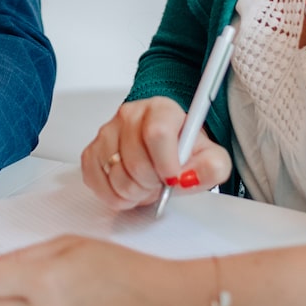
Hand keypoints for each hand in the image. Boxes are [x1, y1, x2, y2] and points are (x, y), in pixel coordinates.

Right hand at [80, 98, 231, 211]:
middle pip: (136, 161)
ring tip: (146, 184)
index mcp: (161, 109)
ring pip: (116, 176)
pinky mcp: (92, 152)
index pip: (157, 133)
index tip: (173, 176)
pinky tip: (128, 187)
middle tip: (161, 182)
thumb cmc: (183, 151)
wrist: (163, 148)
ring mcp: (107, 132)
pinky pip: (97, 182)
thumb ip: (213, 166)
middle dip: (152, 184)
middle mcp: (130, 115)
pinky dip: (114, 195)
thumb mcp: (211, 158)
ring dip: (135, 192)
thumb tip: (191, 176)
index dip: (166, 164)